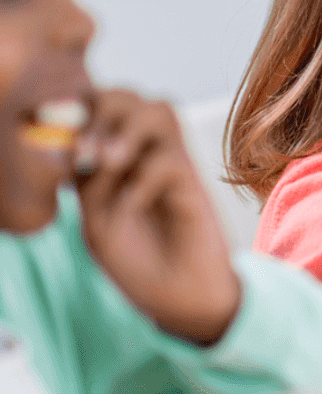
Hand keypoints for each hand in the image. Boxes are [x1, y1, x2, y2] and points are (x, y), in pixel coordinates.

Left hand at [75, 90, 239, 344]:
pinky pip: (170, 160)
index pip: (92, 105)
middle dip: (100, 113)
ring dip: (127, 130)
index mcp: (108, 156)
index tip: (56, 139)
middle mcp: (141, 153)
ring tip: (108, 163)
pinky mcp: (193, 184)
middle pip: (125, 97)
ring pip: (157, 110)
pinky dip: (143, 178)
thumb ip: (84, 180)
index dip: (74, 109)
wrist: (178, 296)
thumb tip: (74, 143)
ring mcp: (169, 164)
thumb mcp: (93, 220)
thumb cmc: (137, 262)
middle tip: (85, 153)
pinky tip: (131, 206)